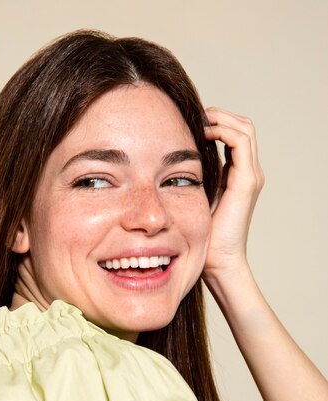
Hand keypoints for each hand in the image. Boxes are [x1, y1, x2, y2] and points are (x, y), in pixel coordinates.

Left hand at [202, 108, 263, 280]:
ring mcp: (250, 176)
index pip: (234, 134)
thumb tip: (174, 161)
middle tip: (194, 117)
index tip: (189, 124)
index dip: (215, 122)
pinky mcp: (246, 181)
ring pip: (244, 128)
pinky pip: (239, 142)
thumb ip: (192, 179)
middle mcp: (249, 172)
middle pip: (242, 126)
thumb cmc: (203, 236)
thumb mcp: (194, 199)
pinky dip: (222, 131)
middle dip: (219, 115)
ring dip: (220, 119)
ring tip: (198, 122)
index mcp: (239, 175)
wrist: (218, 260)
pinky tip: (202, 135)